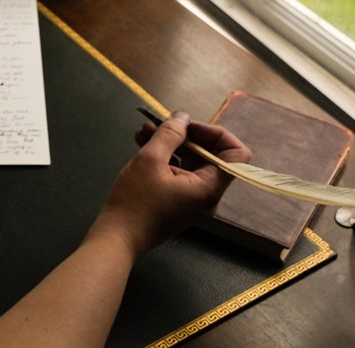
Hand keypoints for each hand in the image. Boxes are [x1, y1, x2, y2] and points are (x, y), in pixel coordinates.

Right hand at [90, 111, 249, 257]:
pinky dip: (166, 157)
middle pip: (211, 156)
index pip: (237, 154)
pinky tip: (143, 143)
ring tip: (144, 129)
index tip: (189, 127)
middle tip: (162, 122)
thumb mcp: (150, 160)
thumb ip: (169, 134)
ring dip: (172, 143)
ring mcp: (193, 201)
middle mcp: (207, 196)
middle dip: (187, 135)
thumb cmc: (135, 201)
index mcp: (208, 188)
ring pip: (192, 163)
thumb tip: (182, 117)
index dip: (217, 134)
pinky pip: (181, 173)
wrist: (117, 238)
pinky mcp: (178, 203)